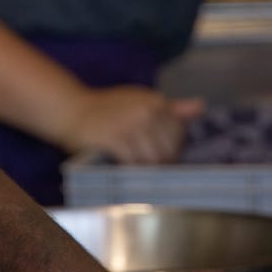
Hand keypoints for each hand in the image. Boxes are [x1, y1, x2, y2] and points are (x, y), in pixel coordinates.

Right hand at [55, 86, 200, 164]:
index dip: (169, 148)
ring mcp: (130, 125)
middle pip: (168, 151)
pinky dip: (129, 170)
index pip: (178, 136)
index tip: (154, 150)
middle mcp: (146, 111)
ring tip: (133, 167)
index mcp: (155, 101)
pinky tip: (121, 166)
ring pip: (153, 161)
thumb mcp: (141, 102)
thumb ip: (172, 109)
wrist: (71, 110)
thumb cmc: (108, 109)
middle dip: (159, 162)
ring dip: (144, 169)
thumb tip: (201, 106)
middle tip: (142, 163)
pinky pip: (133, 164)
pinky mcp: (114, 139)